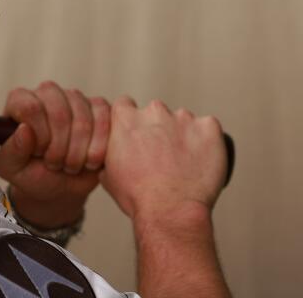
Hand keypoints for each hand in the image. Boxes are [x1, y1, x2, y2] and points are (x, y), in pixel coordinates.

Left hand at [0, 81, 110, 227]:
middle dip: (59, 147)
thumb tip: (25, 130)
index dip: (39, 137)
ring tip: (69, 165)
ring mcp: (75, 98)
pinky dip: (99, 147)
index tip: (38, 153)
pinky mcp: (99, 108)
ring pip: (84, 119)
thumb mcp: (12, 168)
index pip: (31, 107)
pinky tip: (89, 161)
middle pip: (59, 112)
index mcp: (20, 101)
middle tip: (55, 164)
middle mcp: (47, 93)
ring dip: (78, 151)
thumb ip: (12, 151)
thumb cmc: (31, 173)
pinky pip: (106, 120)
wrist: (59, 187)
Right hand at [99, 96, 227, 221]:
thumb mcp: (107, 173)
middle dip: (158, 129)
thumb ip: (110, 151)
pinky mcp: (209, 128)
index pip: (125, 105)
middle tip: (162, 156)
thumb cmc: (137, 196)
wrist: (170, 211)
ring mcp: (183, 118)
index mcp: (125, 118)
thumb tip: (113, 151)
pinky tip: (201, 160)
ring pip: (183, 121)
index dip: (131, 120)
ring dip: (183, 135)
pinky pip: (209, 128)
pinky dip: (207, 141)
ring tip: (183, 163)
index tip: (137, 135)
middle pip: (156, 112)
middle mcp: (153, 111)